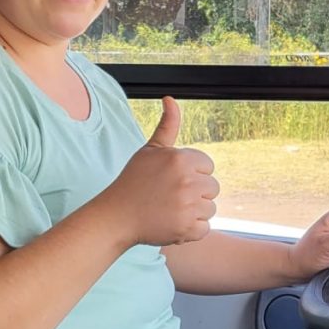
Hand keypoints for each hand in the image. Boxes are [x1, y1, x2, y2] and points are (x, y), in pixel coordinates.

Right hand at [108, 97, 218, 246]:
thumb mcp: (150, 150)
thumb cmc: (134, 181)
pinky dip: (191, 230)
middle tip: (170, 196)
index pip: (208, 166)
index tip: (173, 180)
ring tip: (170, 209)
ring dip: (194, 211)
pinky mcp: (186, 228)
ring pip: (210, 208)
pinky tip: (172, 223)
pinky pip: (204, 228)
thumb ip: (168, 125)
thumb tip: (170, 98)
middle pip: (212, 188)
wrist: (116, 216)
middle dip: (195, 193)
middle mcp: (187, 181)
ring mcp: (188, 206)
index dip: (192, 173)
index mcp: (181, 159)